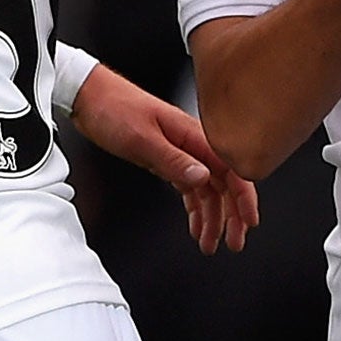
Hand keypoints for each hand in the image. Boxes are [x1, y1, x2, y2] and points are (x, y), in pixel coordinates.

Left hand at [71, 64, 259, 253]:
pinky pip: (189, 187)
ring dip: (212, 217)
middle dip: (232, 215)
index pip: (230, 168)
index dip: (244, 196)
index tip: (249, 221)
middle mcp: (191, 143)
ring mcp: (180, 150)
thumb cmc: (114, 109)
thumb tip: (204, 178)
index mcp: (192, 134)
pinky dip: (195, 208)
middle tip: (233, 244)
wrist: (90, 96)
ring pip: (208, 189)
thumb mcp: (142, 139)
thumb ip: (173, 160)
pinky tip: (195, 225)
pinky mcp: (166, 157)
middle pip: (224, 183)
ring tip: (210, 244)